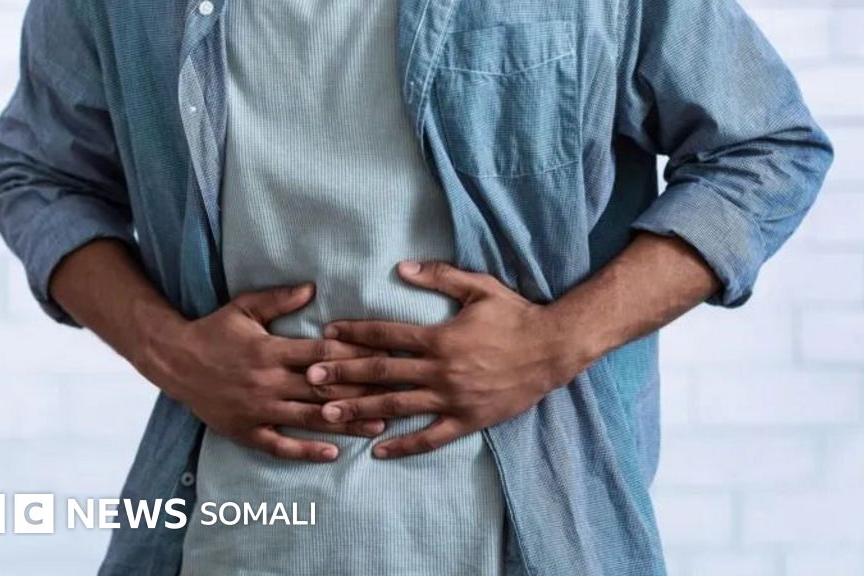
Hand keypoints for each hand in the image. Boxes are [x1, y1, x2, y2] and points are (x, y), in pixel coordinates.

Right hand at [139, 283, 386, 461]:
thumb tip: (313, 288)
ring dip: (346, 423)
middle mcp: (267, 382)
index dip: (353, 355)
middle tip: (396, 395)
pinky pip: (279, 445)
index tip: (384, 355)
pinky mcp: (246, 430)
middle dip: (361, 392)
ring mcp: (257, 409)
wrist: (172, 360)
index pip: (320, 354)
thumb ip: (278, 299)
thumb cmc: (213, 330)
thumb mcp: (243, 307)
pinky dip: (306, 450)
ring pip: (309, 418)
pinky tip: (332, 453)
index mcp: (270, 350)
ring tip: (379, 425)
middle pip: (322, 389)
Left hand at [305, 262, 596, 458]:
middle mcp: (440, 370)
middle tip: (310, 376)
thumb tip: (402, 268)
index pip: (386, 334)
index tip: (327, 334)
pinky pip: (430, 436)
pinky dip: (404, 445)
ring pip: (397, 405)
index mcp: (439, 337)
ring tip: (328, 414)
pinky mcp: (467, 419)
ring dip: (360, 409)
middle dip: (343, 373)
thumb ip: (440, 276)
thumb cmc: (515, 315)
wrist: (553, 349)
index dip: (354, 333)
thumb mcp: (479, 287)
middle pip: (382, 372)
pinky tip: (378, 450)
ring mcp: (452, 398)